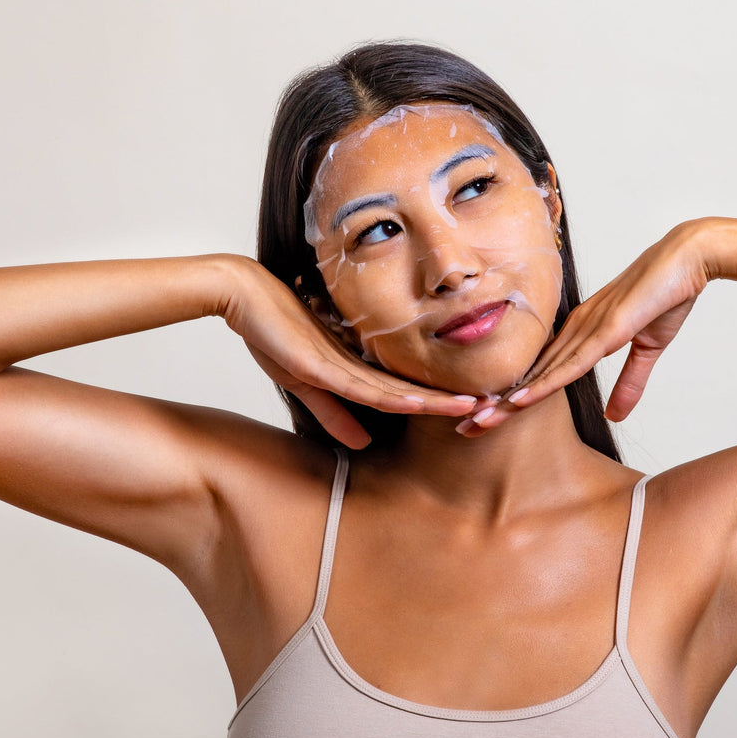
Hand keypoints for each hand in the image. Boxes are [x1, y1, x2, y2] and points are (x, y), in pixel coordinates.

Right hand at [222, 260, 478, 448]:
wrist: (244, 293)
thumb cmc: (272, 332)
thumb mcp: (304, 382)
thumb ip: (333, 412)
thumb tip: (363, 444)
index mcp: (358, 366)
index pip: (406, 391)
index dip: (439, 403)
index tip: (473, 410)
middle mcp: (358, 362)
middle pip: (413, 389)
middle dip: (451, 401)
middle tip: (493, 409)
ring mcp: (343, 361)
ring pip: (398, 389)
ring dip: (436, 400)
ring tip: (474, 407)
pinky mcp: (322, 364)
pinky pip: (364, 386)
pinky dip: (393, 397)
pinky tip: (420, 404)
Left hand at [466, 221, 713, 434]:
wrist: (688, 258)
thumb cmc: (667, 294)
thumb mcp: (648, 349)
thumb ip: (629, 382)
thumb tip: (615, 416)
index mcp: (583, 332)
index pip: (542, 372)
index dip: (514, 397)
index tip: (488, 419)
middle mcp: (576, 329)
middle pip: (531, 375)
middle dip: (498, 404)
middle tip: (466, 428)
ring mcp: (588, 328)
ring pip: (541, 374)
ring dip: (509, 401)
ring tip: (478, 423)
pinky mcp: (606, 329)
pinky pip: (568, 363)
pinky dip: (542, 384)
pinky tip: (518, 400)